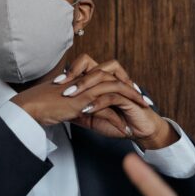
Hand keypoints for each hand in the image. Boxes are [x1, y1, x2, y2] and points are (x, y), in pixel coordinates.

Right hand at [12, 55, 147, 132]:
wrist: (30, 107)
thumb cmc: (42, 105)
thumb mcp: (65, 102)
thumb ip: (78, 102)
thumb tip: (88, 109)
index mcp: (82, 77)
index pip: (108, 74)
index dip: (123, 83)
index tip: (133, 94)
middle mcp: (85, 80)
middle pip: (117, 78)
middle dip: (133, 90)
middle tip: (145, 101)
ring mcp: (85, 88)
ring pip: (117, 90)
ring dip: (132, 101)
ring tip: (142, 112)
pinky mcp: (83, 100)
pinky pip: (107, 107)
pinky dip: (117, 119)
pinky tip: (124, 128)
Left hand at [57, 55, 176, 148]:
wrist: (139, 131)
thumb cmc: (118, 122)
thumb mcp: (91, 118)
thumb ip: (77, 111)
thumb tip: (58, 110)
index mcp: (103, 81)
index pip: (87, 64)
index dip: (72, 69)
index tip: (55, 82)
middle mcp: (112, 80)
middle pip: (93, 67)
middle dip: (75, 75)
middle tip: (59, 85)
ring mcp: (121, 88)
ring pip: (103, 78)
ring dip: (84, 85)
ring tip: (70, 95)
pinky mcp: (129, 99)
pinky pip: (112, 97)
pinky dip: (98, 103)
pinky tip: (86, 109)